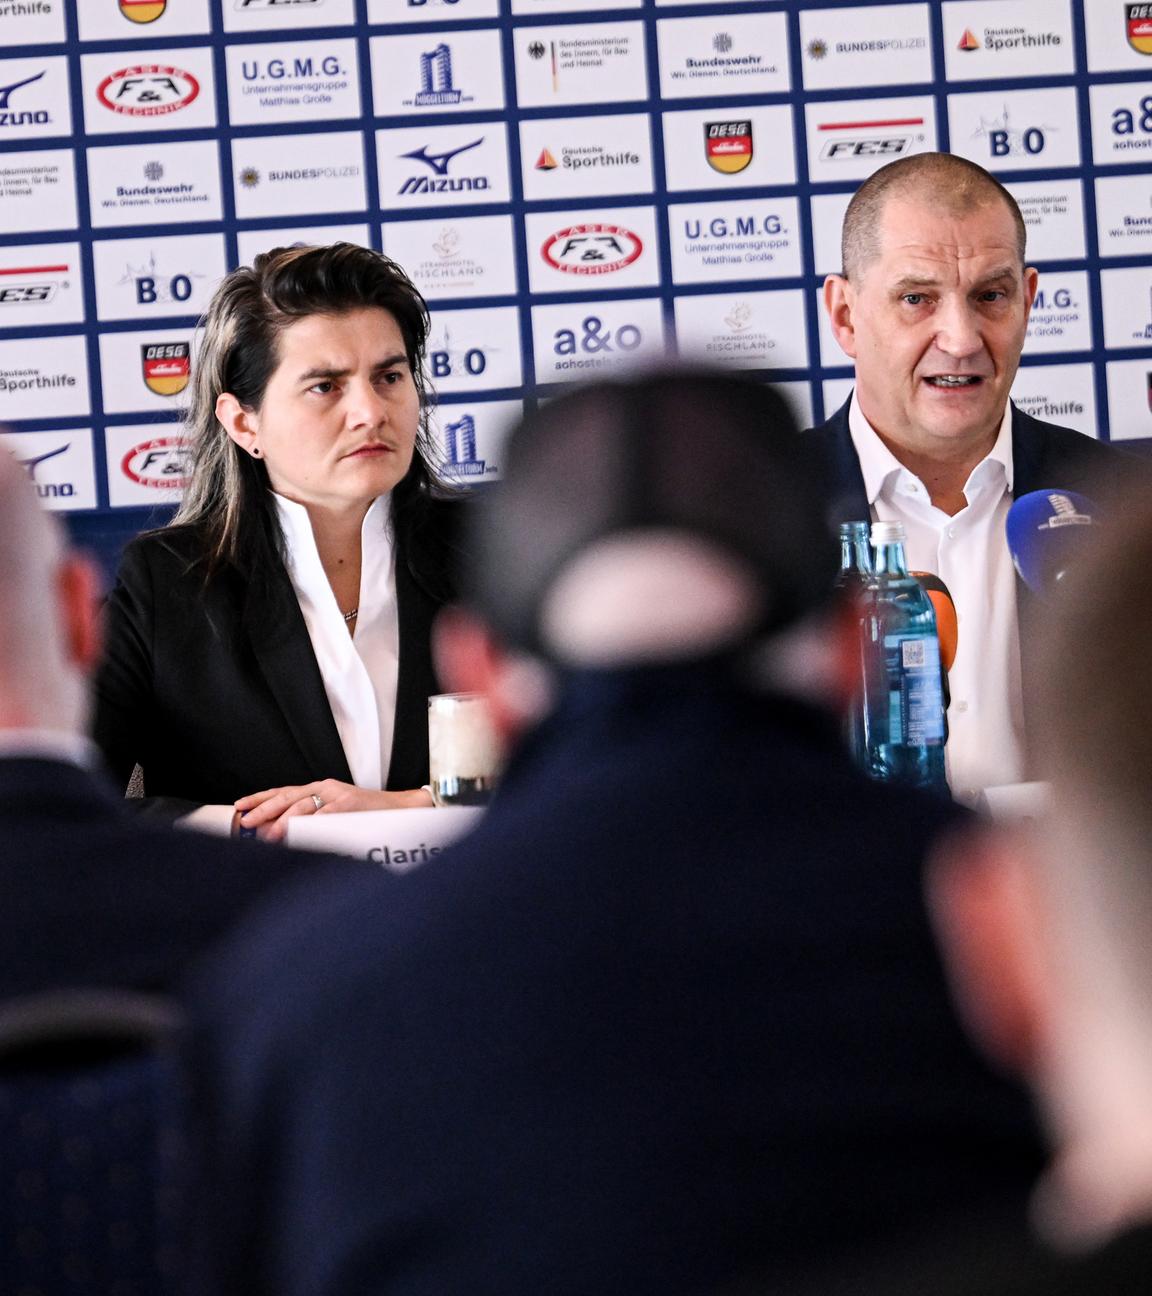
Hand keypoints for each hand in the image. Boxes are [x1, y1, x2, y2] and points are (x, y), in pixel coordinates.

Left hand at [234, 780, 432, 841]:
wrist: (401, 808)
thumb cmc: (367, 815)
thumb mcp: (335, 815)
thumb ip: (311, 820)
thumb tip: (280, 835)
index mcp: (319, 789)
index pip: (283, 792)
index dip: (260, 798)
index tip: (240, 806)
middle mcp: (325, 788)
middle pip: (287, 796)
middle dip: (264, 809)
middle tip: (248, 822)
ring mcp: (338, 794)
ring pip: (303, 805)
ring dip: (284, 822)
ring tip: (271, 835)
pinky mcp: (350, 803)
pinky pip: (326, 814)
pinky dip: (312, 824)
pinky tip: (299, 833)